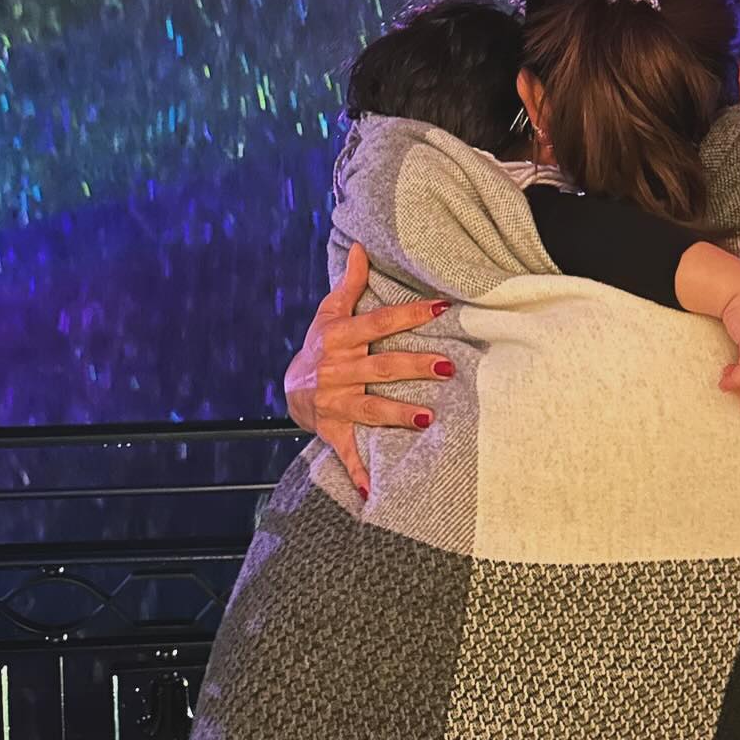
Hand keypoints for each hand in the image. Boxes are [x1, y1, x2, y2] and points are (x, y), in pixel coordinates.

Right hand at [283, 243, 453, 497]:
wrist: (290, 389)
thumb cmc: (319, 346)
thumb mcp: (328, 313)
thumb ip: (349, 283)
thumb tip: (360, 246)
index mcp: (339, 338)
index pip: (379, 322)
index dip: (410, 314)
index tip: (442, 307)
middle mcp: (336, 370)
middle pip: (380, 367)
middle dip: (413, 366)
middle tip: (448, 365)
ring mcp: (334, 404)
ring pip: (370, 409)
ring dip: (398, 414)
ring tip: (428, 418)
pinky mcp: (332, 431)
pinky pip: (346, 453)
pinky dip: (358, 473)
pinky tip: (373, 493)